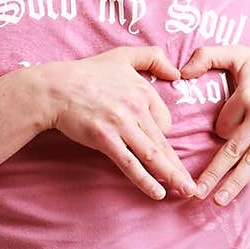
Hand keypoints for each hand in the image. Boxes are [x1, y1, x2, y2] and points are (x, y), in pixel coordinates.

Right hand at [40, 46, 198, 202]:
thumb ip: (153, 57)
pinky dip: (145, 180)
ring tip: (185, 191)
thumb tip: (178, 74)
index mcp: (143, 91)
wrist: (55, 88)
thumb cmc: (87, 73)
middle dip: (179, 167)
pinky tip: (158, 192)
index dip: (161, 134)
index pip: (164, 121)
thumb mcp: (123, 55)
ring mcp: (120, 125)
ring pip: (152, 155)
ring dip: (171, 176)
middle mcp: (135, 109)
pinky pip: (129, 163)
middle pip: (163, 143)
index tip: (155, 144)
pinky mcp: (104, 139)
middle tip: (193, 186)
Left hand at [178, 46, 249, 212]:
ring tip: (219, 201)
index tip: (226, 130)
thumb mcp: (240, 55)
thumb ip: (207, 56)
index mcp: (247, 95)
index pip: (222, 125)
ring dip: (237, 183)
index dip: (220, 130)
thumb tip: (181, 71)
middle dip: (213, 172)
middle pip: (233, 148)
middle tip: (196, 192)